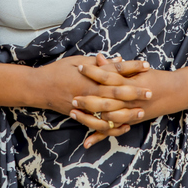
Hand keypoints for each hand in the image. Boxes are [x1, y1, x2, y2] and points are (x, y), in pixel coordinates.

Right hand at [36, 53, 151, 117]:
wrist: (38, 88)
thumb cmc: (57, 71)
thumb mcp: (77, 60)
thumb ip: (98, 63)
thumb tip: (118, 60)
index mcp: (89, 76)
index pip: (116, 71)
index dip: (132, 69)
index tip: (146, 66)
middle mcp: (89, 92)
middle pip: (117, 93)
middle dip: (135, 92)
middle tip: (150, 92)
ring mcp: (85, 106)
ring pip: (110, 111)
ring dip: (127, 112)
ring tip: (141, 111)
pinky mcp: (81, 116)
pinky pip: (100, 125)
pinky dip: (113, 127)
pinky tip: (125, 126)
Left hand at [72, 55, 176, 147]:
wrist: (175, 92)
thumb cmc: (154, 77)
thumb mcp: (137, 69)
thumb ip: (116, 66)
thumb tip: (98, 57)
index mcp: (130, 83)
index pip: (108, 76)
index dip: (93, 72)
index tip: (79, 67)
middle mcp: (130, 99)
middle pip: (105, 100)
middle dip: (87, 99)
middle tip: (73, 97)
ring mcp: (130, 113)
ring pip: (107, 117)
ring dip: (89, 117)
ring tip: (74, 114)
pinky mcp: (130, 122)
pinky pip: (113, 131)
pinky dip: (100, 137)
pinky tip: (86, 143)